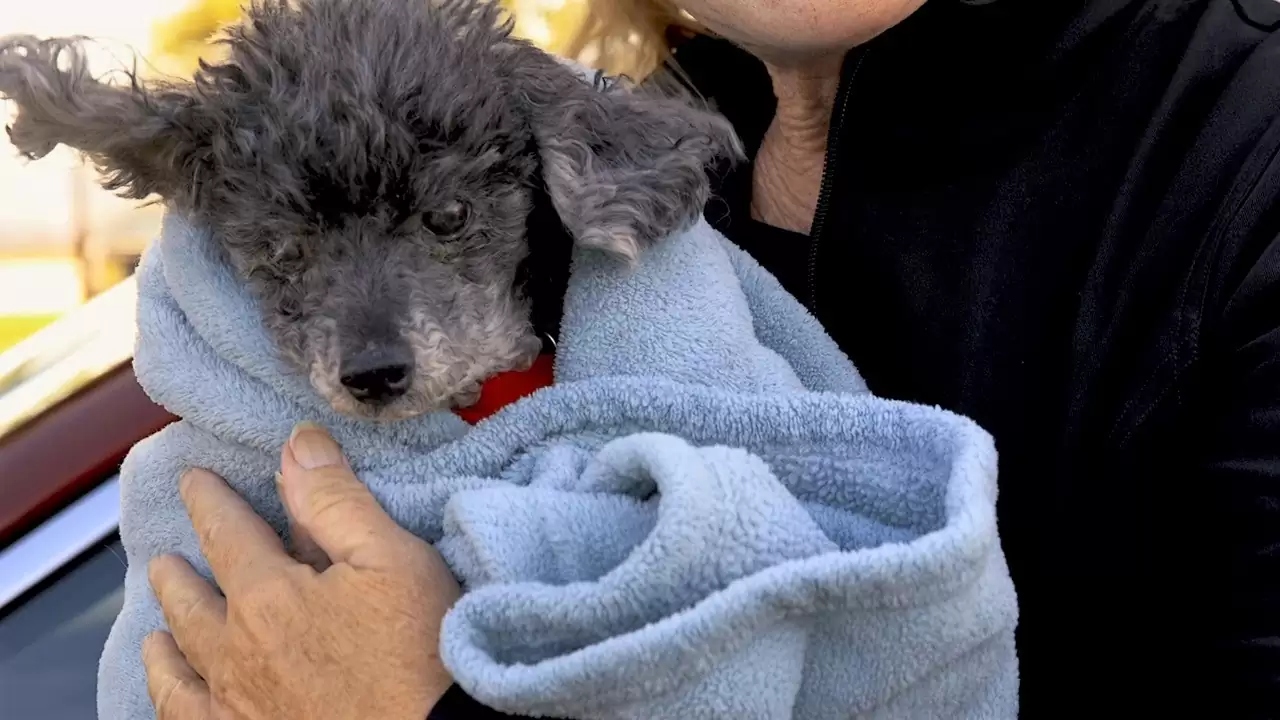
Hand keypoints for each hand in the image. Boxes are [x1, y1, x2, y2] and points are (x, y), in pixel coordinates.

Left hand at [142, 422, 460, 719]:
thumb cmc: (423, 653)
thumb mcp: (393, 559)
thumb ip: (337, 502)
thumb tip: (297, 446)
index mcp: (270, 596)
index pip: (227, 533)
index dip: (209, 501)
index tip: (194, 481)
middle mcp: (238, 652)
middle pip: (192, 602)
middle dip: (177, 573)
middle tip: (164, 558)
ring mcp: (236, 706)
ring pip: (181, 666)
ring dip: (168, 635)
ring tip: (157, 628)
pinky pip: (187, 718)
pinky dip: (172, 697)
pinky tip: (175, 692)